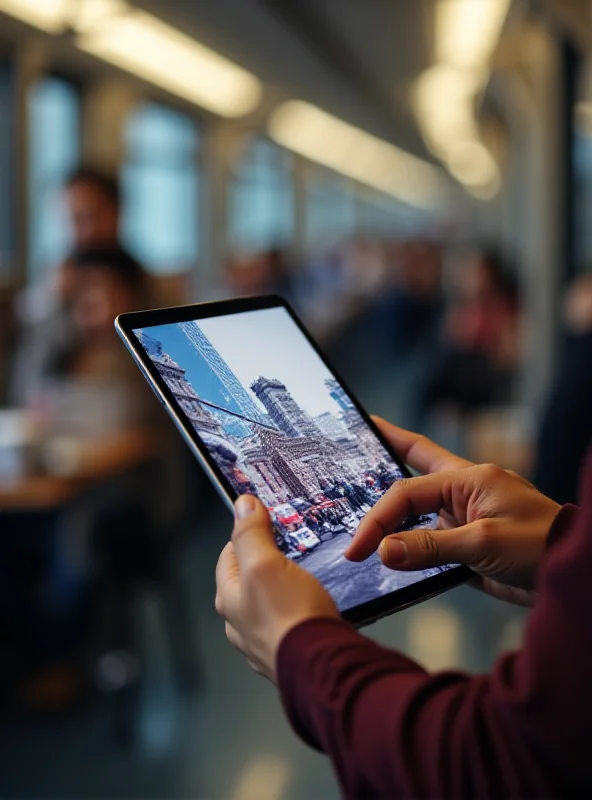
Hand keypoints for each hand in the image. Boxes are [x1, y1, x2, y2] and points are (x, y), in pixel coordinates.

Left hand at [215, 494, 338, 681]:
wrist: (323, 668)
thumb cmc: (291, 620)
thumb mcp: (265, 564)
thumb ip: (251, 534)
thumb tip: (242, 505)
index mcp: (230, 599)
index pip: (228, 554)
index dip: (246, 533)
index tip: (264, 520)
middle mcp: (241, 622)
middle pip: (249, 578)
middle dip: (267, 560)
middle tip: (289, 547)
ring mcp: (263, 640)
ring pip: (269, 602)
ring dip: (284, 587)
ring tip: (305, 576)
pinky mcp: (289, 651)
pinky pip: (290, 621)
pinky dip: (299, 610)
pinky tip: (313, 605)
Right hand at [345, 419, 561, 606]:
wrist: (573, 577)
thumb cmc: (540, 545)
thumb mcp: (482, 543)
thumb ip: (430, 546)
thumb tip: (384, 551)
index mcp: (468, 478)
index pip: (407, 492)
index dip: (377, 518)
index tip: (357, 547)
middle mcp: (463, 493)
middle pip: (413, 471)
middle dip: (385, 455)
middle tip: (358, 440)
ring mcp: (464, 519)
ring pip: (418, 511)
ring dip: (392, 512)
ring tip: (361, 494)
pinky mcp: (467, 547)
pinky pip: (429, 543)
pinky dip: (409, 547)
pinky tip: (390, 551)